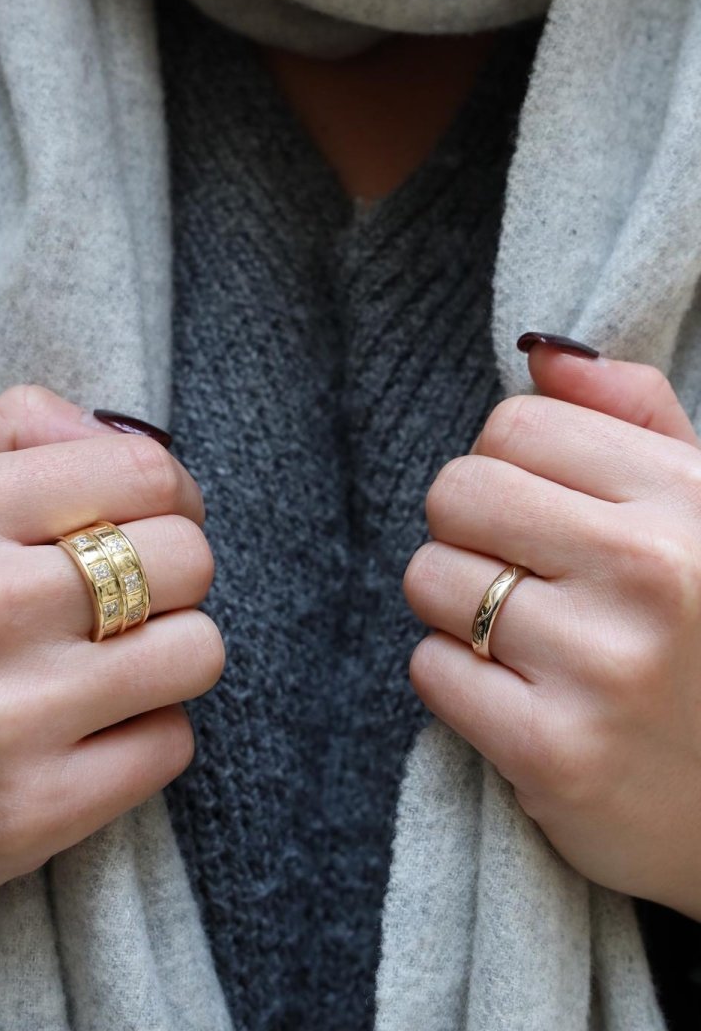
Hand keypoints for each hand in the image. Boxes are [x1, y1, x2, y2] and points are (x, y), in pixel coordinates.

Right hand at [0, 385, 222, 916]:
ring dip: (165, 658)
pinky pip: (171, 745)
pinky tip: (80, 735)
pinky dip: (141, 736)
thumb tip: (122, 432)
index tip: (155, 522)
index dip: (172, 496)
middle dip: (170, 578)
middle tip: (119, 604)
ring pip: (197, 651)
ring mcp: (1, 717)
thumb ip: (11, 440)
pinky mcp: (28, 813)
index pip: (145, 471)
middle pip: (189, 558)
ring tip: (100, 668)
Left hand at [404, 341, 700, 919]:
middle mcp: (648, 574)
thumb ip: (633, 416)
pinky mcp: (554, 754)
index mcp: (684, 500)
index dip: (511, 465)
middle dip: (472, 528)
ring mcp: (601, 668)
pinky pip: (430, 669)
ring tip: (527, 636)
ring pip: (430, 578)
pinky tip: (521, 694)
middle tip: (524, 571)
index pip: (516, 425)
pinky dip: (459, 679)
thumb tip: (542, 352)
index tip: (543, 509)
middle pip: (457, 491)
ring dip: (459, 605)